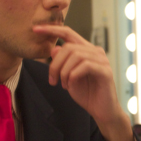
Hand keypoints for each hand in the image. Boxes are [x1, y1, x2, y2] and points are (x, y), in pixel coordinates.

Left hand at [32, 25, 133, 140]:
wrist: (102, 111)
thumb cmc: (86, 93)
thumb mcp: (67, 77)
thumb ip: (61, 63)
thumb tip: (54, 48)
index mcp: (86, 50)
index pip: (68, 33)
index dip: (52, 29)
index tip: (35, 29)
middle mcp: (95, 52)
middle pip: (69, 47)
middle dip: (55, 64)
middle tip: (52, 81)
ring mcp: (102, 60)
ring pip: (76, 56)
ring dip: (64, 72)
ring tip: (63, 85)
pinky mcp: (105, 71)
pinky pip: (84, 66)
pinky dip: (73, 76)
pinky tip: (71, 85)